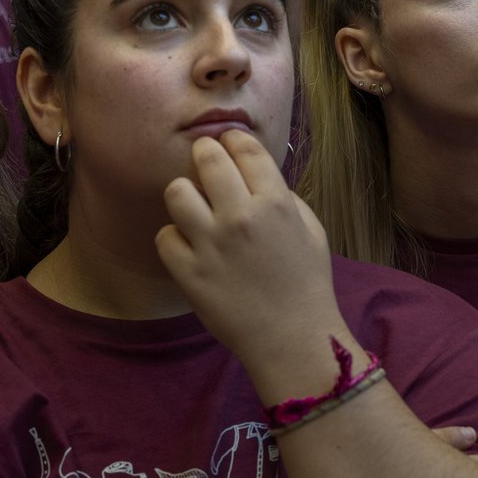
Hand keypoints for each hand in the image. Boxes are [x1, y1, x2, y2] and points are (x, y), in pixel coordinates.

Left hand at [158, 131, 345, 375]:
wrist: (291, 339)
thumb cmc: (307, 285)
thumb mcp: (312, 231)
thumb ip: (285, 198)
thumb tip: (256, 179)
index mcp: (275, 203)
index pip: (245, 148)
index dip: (233, 138)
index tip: (228, 141)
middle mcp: (240, 217)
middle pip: (206, 158)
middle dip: (204, 153)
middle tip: (205, 161)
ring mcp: (211, 245)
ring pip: (176, 192)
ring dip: (184, 194)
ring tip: (193, 206)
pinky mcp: (189, 272)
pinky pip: (164, 236)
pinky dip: (174, 239)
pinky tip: (188, 246)